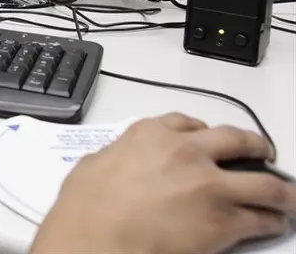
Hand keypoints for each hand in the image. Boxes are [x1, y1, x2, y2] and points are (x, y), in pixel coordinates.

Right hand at [31, 113, 295, 253]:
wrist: (97, 240)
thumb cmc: (85, 208)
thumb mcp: (93, 165)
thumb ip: (118, 155)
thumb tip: (123, 162)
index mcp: (150, 134)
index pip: (187, 123)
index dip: (202, 132)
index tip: (209, 140)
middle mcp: (186, 151)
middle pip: (237, 140)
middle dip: (255, 147)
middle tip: (262, 154)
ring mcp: (210, 185)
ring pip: (264, 182)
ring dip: (278, 189)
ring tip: (285, 196)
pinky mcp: (224, 221)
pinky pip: (262, 218)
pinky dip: (272, 220)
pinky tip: (273, 224)